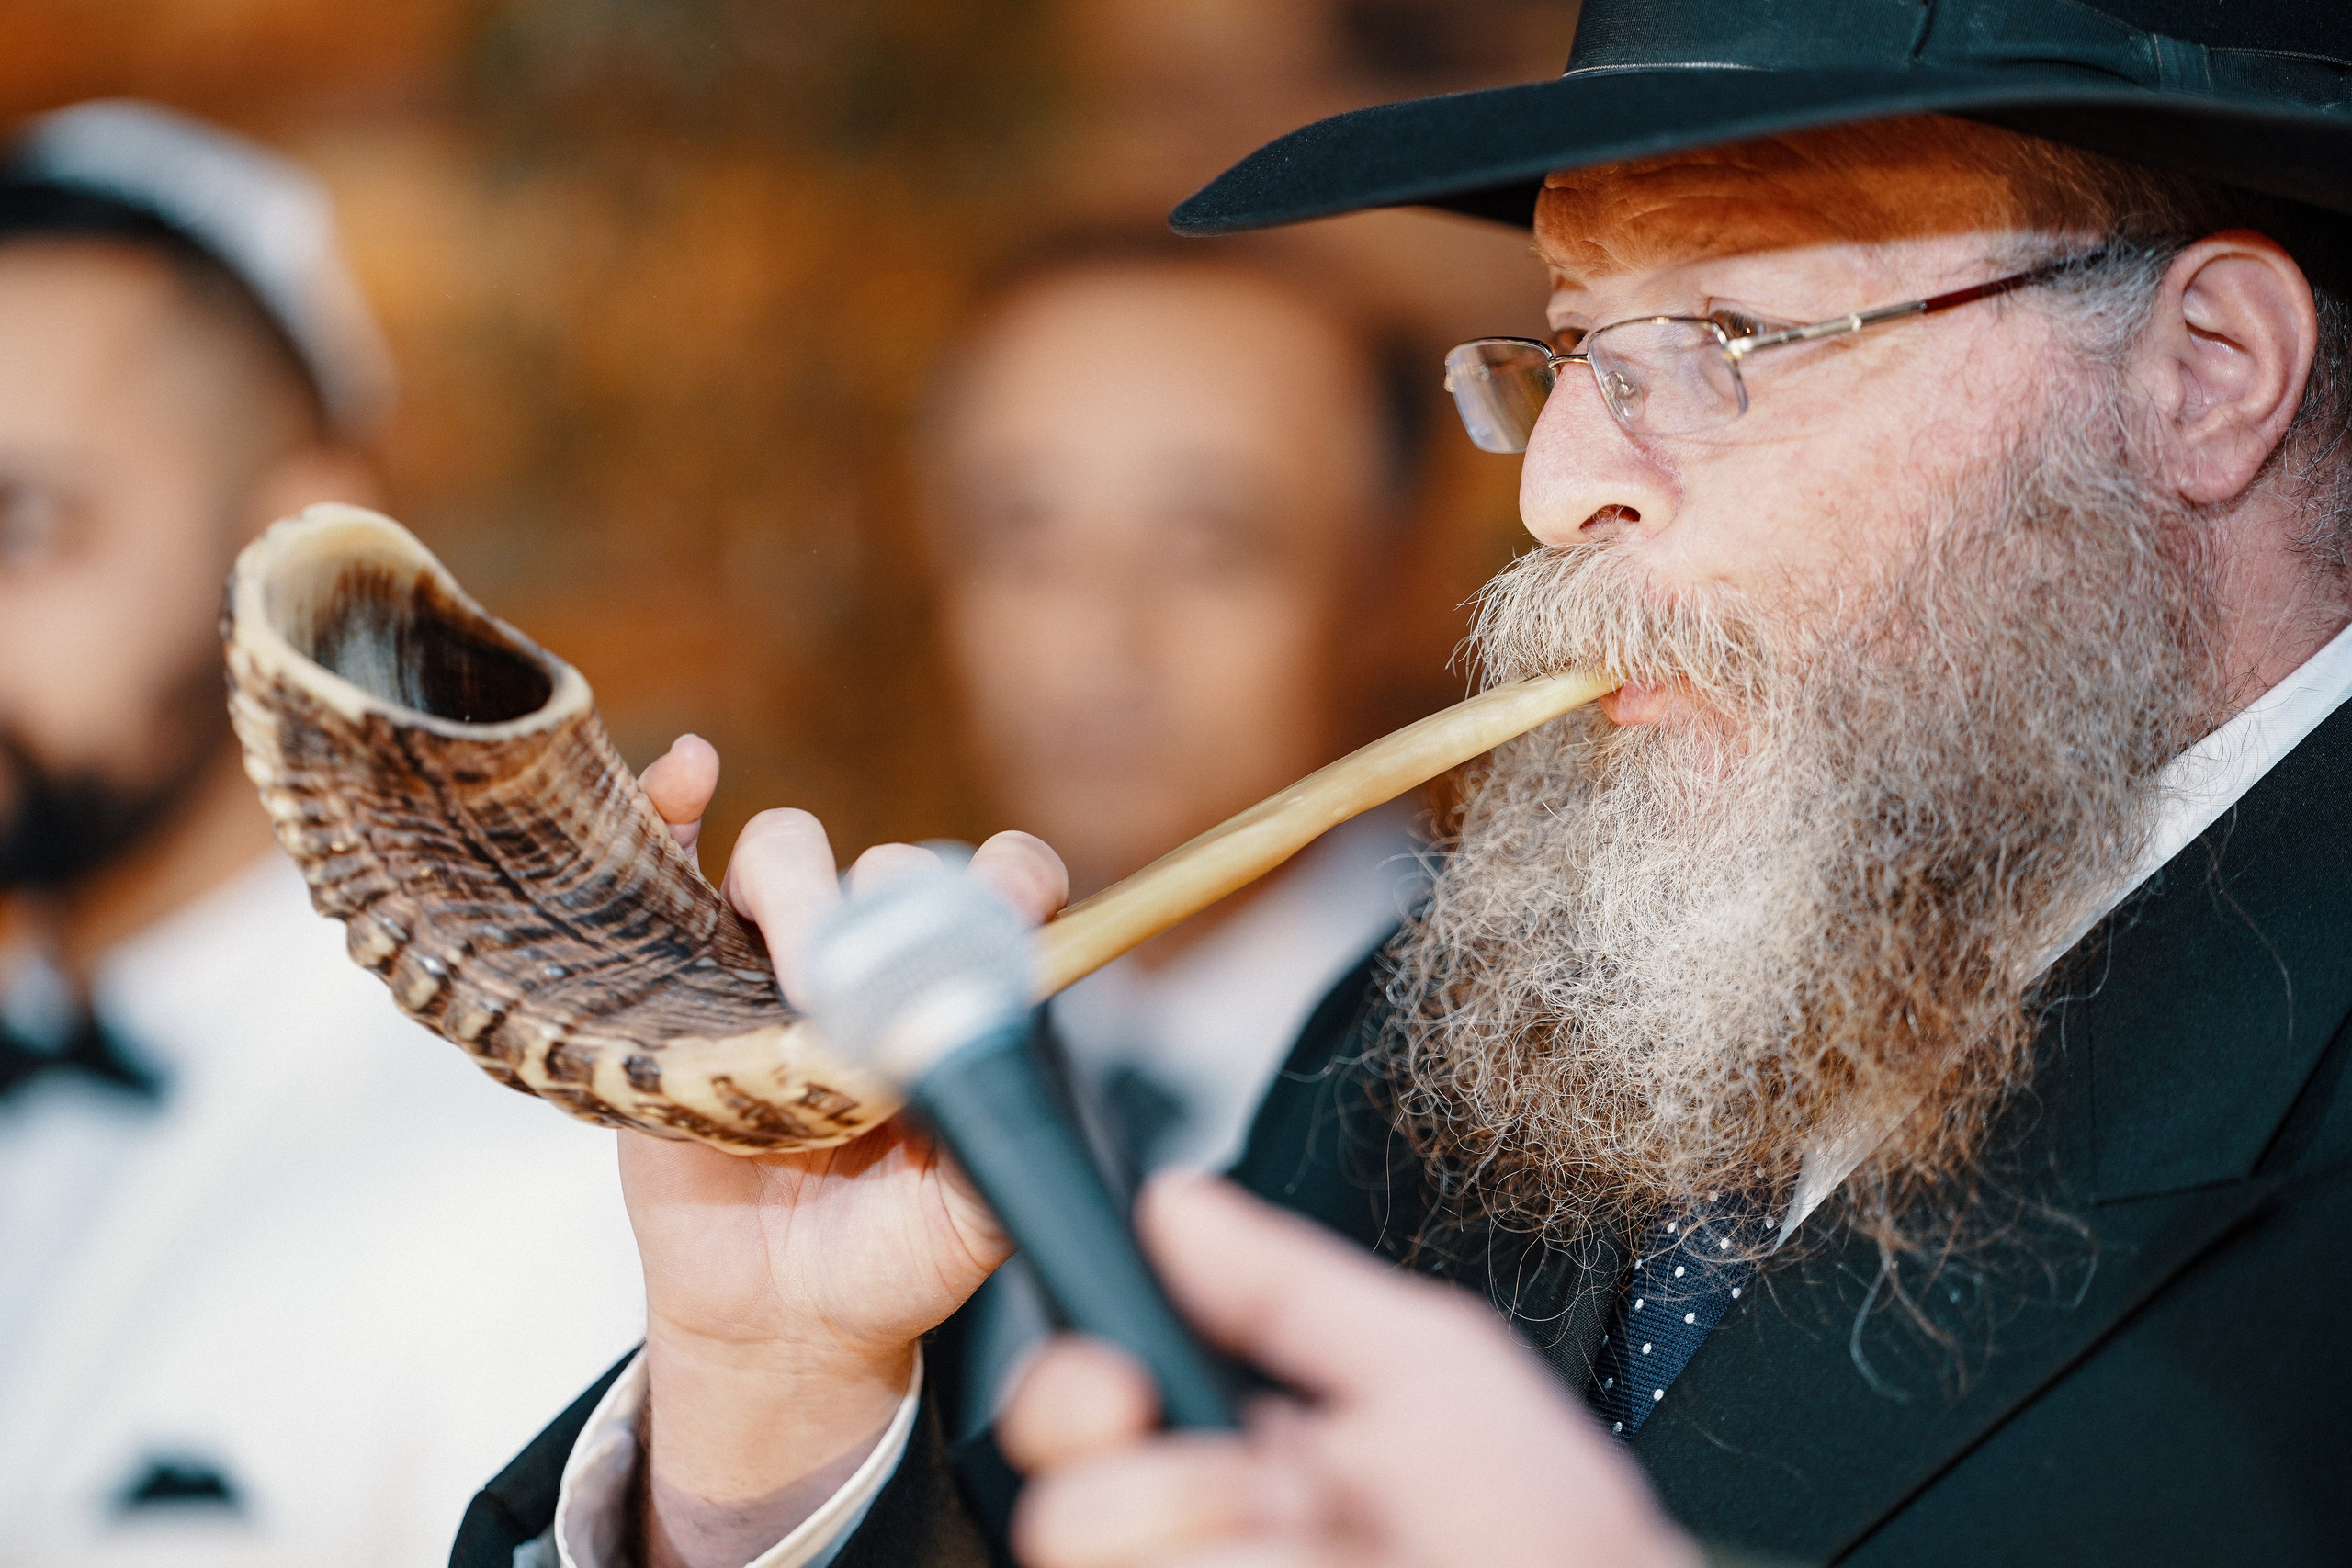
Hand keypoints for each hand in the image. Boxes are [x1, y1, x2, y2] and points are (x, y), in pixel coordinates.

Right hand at [628, 736, 1068, 1567]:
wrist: (784, 1321)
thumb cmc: (895, 1258)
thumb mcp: (976, 1214)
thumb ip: (1005, 1131)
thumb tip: (1008, 1063)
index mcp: (958, 992)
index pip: (1002, 889)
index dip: (1008, 880)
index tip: (1005, 911)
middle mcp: (877, 959)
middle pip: (888, 867)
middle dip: (879, 900)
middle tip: (852, 988)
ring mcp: (774, 962)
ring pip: (785, 856)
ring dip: (790, 884)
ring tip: (788, 970)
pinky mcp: (680, 976)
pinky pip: (672, 864)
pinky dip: (671, 801)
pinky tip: (691, 772)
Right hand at [1000, 1175, 1701, 1567]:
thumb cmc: (1555, 1537)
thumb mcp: (1433, 1369)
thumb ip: (1291, 1285)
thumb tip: (1175, 1201)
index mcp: (1240, 1448)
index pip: (1076, 1409)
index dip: (1073, 1393)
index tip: (1124, 1390)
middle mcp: (1204, 1535)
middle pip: (1057, 1508)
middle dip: (1157, 1486)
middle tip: (1274, 1489)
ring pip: (1086, 1554)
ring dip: (1216, 1545)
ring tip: (1328, 1545)